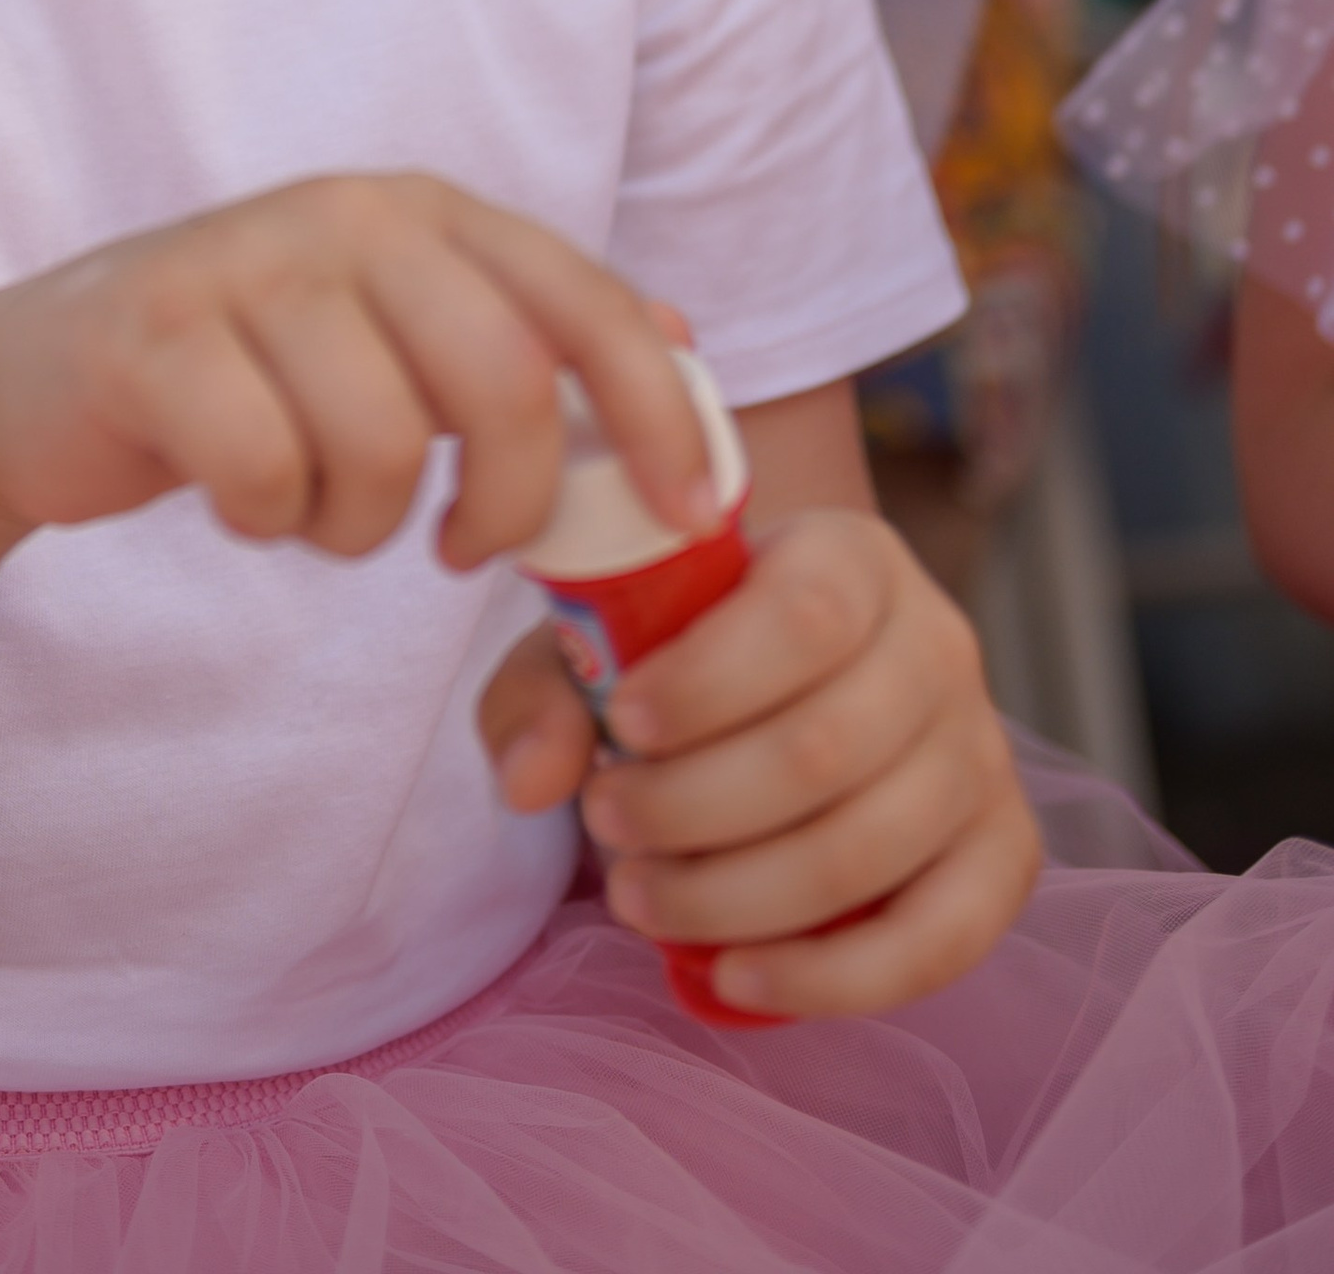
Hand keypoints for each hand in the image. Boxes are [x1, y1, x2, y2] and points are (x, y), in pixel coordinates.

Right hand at [0, 173, 713, 571]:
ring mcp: (242, 263)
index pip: (583, 302)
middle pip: (502, 383)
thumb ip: (523, 337)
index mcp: (423, 210)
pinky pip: (267, 473)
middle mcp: (343, 212)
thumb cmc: (250, 373)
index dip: (658, 410)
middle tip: (462, 544)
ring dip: (358, 522)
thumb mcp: (395, 334)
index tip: (686, 513)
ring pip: (383, 447)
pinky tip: (239, 494)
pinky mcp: (152, 333)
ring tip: (314, 503)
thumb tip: (683, 342)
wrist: (37, 382)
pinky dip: (266, 518)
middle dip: (507, 502)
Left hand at [481, 508, 1037, 1015]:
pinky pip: (940, 938)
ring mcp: (982, 753)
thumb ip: (546, 690)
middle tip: (606, 826)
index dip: (707, 683)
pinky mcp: (1003, 853)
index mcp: (852, 557)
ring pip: (868, 850)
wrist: (788, 674)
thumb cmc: (686, 652)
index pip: (803, 617)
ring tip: (638, 896)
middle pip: (825, 749)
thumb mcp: (603, 639)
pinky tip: (735, 972)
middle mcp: (939, 646)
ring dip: (734, 896)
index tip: (621, 725)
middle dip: (691, 808)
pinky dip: (832, 976)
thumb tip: (530, 777)